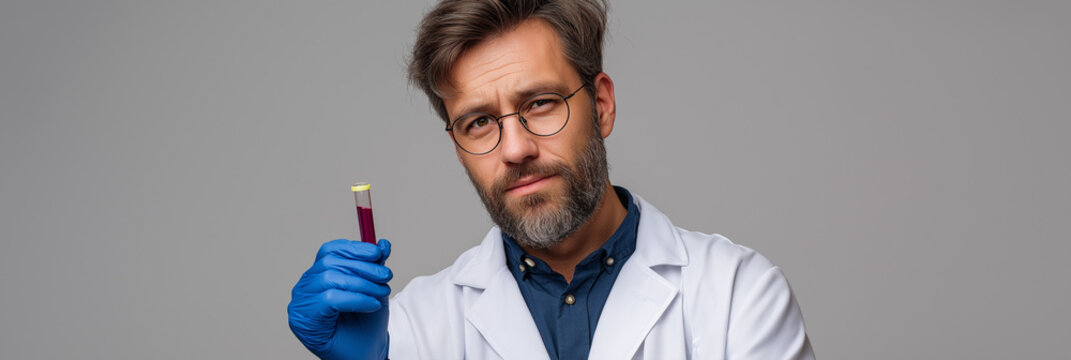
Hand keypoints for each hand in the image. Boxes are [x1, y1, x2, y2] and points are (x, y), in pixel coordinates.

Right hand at [288, 239, 392, 359]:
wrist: (364, 354)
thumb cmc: (365, 326)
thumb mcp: (375, 289)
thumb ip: (375, 266)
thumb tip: (383, 244)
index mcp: (318, 276)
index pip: (330, 251)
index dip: (354, 249)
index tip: (377, 253)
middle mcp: (305, 287)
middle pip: (330, 263)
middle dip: (363, 267)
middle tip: (386, 276)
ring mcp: (301, 302)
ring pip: (331, 279)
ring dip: (362, 284)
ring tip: (381, 294)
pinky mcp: (303, 318)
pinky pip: (330, 299)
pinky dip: (355, 299)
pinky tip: (371, 305)